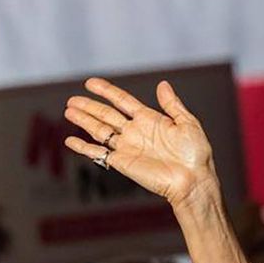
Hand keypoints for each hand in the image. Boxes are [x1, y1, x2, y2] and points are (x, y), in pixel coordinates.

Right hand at [64, 78, 219, 209]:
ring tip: (68, 111)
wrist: (192, 180)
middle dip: (89, 107)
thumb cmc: (195, 154)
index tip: (91, 83)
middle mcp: (135, 132)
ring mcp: (127, 147)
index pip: (122, 101)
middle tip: (71, 100)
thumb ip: (172, 104)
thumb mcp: (187, 123)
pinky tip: (70, 141)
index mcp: (149, 119)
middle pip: (106, 115)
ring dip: (83, 121)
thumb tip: (162, 84)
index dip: (106, 91)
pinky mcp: (122, 163)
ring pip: (99, 131)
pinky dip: (83, 148)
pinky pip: (99, 153)